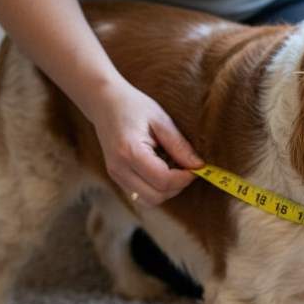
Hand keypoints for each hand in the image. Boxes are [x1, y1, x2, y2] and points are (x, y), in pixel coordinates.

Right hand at [89, 80, 203, 204]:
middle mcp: (119, 168)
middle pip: (156, 196)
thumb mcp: (161, 120)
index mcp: (129, 152)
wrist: (104, 102)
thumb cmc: (133, 106)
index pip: (163, 180)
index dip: (185, 178)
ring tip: (174, 170)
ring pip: (149, 201)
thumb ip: (179, 145)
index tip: (197, 167)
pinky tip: (162, 171)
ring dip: (167, 191)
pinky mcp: (117, 178)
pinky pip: (141, 195)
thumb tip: (199, 166)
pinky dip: (156, 189)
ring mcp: (115, 175)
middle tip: (187, 169)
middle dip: (177, 186)